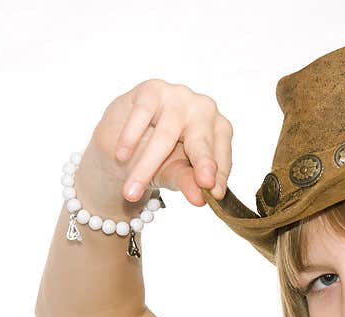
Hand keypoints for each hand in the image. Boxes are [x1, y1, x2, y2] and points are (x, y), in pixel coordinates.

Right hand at [89, 78, 233, 207]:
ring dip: (146, 166)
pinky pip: (143, 114)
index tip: (216, 195)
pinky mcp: (152, 89)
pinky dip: (131, 137)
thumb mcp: (175, 173)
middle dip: (200, 165)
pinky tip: (122, 156)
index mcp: (218, 130)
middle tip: (203, 184)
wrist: (123, 145)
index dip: (221, 174)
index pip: (221, 154)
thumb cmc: (159, 158)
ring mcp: (178, 96)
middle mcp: (203, 109)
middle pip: (201, 142)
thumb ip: (188, 182)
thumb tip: (199, 199)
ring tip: (131, 193)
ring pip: (166, 135)